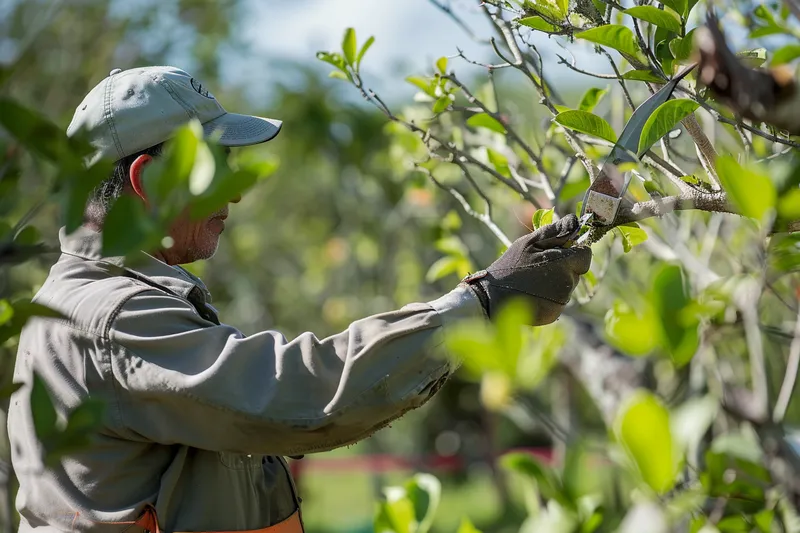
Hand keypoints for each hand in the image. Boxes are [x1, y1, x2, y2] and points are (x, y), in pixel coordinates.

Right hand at [459, 214, 591, 324]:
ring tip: (533, 281)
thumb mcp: (529, 242)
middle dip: (563, 267)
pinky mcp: (555, 314)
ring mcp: (562, 301)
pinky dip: (550, 297)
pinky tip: (533, 294)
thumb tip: (576, 221)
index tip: (557, 252)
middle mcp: (567, 283)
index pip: (585, 255)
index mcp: (563, 262)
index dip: (573, 251)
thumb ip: (555, 231)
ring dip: (556, 282)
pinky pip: (559, 301)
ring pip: (568, 286)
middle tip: (539, 267)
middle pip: (577, 271)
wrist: (492, 297)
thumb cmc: (510, 267)